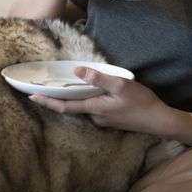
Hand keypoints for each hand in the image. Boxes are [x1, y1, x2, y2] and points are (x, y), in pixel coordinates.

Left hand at [29, 68, 175, 135]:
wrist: (159, 120)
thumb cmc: (142, 102)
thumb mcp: (120, 86)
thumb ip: (98, 79)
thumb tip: (78, 70)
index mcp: (95, 109)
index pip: (65, 106)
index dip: (47, 102)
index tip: (32, 97)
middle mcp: (95, 117)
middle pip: (72, 107)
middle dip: (56, 98)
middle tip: (41, 88)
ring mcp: (103, 120)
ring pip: (83, 106)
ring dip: (73, 97)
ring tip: (62, 85)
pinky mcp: (110, 119)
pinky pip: (93, 107)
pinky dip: (86, 99)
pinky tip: (88, 89)